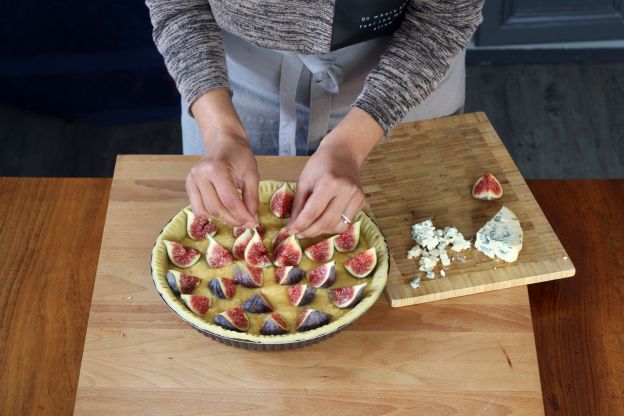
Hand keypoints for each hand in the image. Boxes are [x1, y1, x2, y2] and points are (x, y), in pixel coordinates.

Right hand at [185, 89, 259, 226]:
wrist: (223, 142)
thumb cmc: (239, 155)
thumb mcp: (252, 175)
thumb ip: (252, 198)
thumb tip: (252, 221)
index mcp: (216, 169)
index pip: (230, 201)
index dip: (242, 215)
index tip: (253, 223)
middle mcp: (200, 175)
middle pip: (217, 208)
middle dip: (233, 219)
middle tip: (247, 222)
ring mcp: (191, 180)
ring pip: (206, 211)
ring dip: (222, 219)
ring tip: (236, 216)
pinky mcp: (188, 185)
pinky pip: (198, 208)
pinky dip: (211, 214)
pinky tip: (223, 210)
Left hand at [287, 143, 365, 237]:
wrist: (343, 154)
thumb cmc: (320, 165)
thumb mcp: (304, 181)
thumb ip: (299, 205)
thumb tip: (292, 227)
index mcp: (330, 182)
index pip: (313, 212)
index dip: (300, 225)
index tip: (290, 231)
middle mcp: (346, 191)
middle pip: (326, 222)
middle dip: (310, 231)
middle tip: (298, 234)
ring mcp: (357, 197)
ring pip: (337, 226)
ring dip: (322, 231)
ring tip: (311, 227)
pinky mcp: (362, 202)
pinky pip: (346, 222)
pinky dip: (333, 225)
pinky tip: (324, 219)